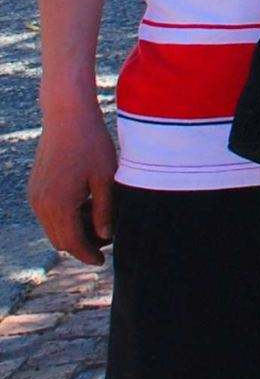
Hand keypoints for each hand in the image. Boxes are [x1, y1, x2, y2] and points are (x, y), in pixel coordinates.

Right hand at [29, 103, 115, 264]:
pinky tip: (86, 204)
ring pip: (52, 227)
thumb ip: (105, 209)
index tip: (102, 262)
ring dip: (73, 230)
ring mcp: (35, 196)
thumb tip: (106, 235)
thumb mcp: (105, 177)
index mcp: (58, 205)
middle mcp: (41, 204)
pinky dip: (65, 217)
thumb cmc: (91, 143)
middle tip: (105, 240)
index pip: (72, 243)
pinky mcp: (35, 187)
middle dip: (81, 245)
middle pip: (59, 239)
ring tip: (98, 221)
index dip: (87, 255)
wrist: (67, 116)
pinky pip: (48, 213)